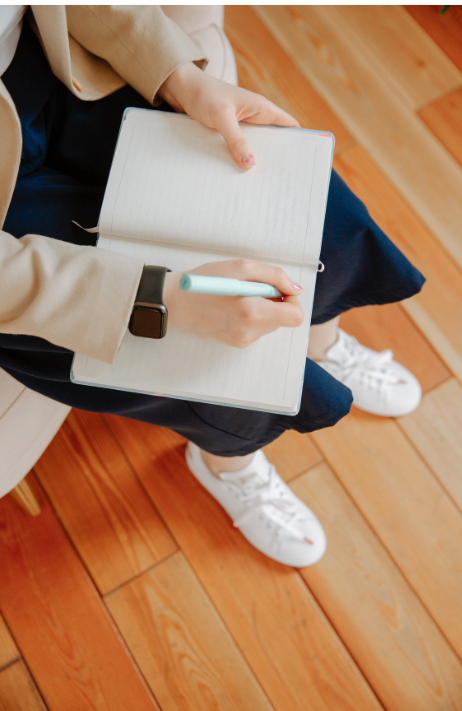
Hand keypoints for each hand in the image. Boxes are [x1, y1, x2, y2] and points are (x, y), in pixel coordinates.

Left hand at [158, 62, 298, 168]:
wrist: (180, 88)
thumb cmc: (203, 94)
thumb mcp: (221, 117)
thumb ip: (236, 140)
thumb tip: (251, 164)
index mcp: (261, 108)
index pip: (289, 126)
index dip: (297, 142)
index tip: (300, 163)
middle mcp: (254, 117)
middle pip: (273, 141)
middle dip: (275, 158)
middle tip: (278, 182)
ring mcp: (241, 126)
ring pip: (254, 147)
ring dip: (255, 161)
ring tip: (258, 183)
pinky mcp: (228, 133)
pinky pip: (238, 149)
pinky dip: (239, 160)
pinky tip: (236, 174)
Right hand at [163, 259, 303, 347]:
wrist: (174, 302)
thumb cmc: (205, 280)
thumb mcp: (241, 267)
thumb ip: (275, 275)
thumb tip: (295, 289)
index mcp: (253, 313)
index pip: (295, 316)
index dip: (292, 300)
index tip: (278, 288)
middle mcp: (250, 332)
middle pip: (283, 319)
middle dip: (274, 301)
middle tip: (251, 287)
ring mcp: (243, 340)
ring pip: (270, 324)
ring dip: (261, 307)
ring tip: (237, 296)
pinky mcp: (236, 343)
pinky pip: (256, 328)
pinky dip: (250, 315)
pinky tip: (231, 306)